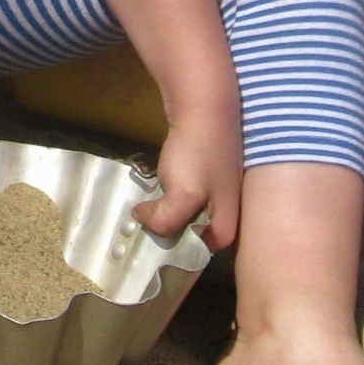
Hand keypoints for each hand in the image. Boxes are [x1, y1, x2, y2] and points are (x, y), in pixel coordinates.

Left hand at [133, 104, 242, 251]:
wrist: (205, 106)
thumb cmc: (199, 154)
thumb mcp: (183, 195)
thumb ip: (166, 220)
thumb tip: (143, 220)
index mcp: (226, 229)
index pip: (194, 257)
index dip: (168, 255)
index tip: (143, 250)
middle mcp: (226, 216)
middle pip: (188, 237)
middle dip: (165, 233)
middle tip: (138, 228)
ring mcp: (217, 195)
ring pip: (183, 216)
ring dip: (163, 214)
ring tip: (141, 211)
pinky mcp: (206, 178)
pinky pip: (182, 198)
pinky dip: (167, 196)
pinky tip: (153, 190)